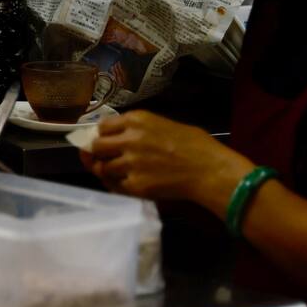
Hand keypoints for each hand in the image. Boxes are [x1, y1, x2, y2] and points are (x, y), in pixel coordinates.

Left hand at [79, 111, 252, 215]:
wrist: (209, 170)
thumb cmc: (195, 144)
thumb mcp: (163, 124)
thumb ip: (138, 128)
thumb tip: (119, 135)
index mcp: (136, 120)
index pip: (102, 126)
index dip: (101, 134)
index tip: (104, 141)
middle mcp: (128, 139)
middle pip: (96, 146)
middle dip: (98, 153)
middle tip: (106, 158)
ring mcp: (130, 163)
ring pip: (103, 168)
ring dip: (108, 171)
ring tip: (118, 173)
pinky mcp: (135, 185)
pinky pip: (115, 186)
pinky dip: (117, 186)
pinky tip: (125, 184)